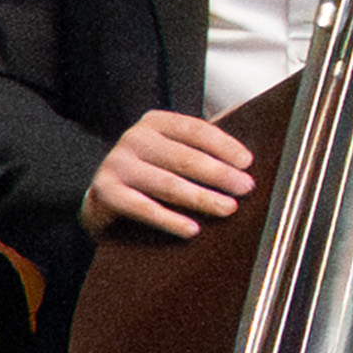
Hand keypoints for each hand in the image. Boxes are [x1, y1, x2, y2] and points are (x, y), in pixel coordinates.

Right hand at [91, 101, 259, 239]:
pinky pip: (142, 208)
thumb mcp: (173, 153)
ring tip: (228, 208)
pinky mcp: (106, 192)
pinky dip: (169, 220)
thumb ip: (203, 150)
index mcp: (155, 123)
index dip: (224, 146)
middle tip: (245, 188)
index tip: (248, 163)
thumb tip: (248, 162)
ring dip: (201, 198)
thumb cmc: (151, 174)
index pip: (195, 130)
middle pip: (184, 158)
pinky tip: (192, 229)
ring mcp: (117, 164)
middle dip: (219, 174)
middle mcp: (134, 138)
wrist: (104, 197)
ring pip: (167, 183)